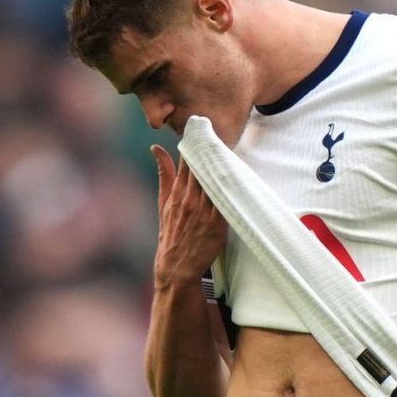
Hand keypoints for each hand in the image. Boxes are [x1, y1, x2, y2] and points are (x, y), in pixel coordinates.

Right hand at [151, 145, 228, 286]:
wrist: (176, 267)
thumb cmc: (170, 235)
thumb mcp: (163, 203)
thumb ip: (163, 174)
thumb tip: (157, 148)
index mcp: (177, 194)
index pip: (187, 162)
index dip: (195, 145)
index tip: (200, 129)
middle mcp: (190, 200)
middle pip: (204, 168)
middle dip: (210, 149)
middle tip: (219, 131)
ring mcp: (204, 212)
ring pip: (217, 181)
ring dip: (224, 164)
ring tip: (233, 146)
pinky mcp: (218, 224)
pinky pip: (227, 200)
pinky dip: (232, 187)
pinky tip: (240, 174)